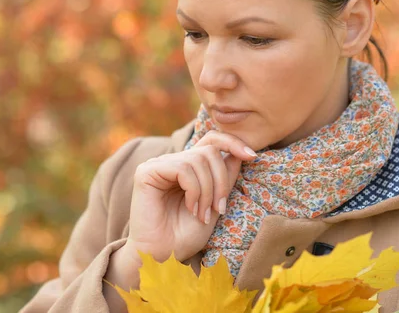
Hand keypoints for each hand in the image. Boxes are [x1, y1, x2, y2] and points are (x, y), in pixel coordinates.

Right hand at [125, 130, 257, 262]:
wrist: (163, 257)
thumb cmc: (185, 235)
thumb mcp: (215, 205)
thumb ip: (224, 179)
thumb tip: (240, 153)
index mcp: (187, 167)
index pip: (211, 140)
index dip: (232, 142)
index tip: (252, 156)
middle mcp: (171, 162)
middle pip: (209, 151)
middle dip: (221, 180)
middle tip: (219, 208)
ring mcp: (158, 165)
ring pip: (198, 159)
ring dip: (207, 190)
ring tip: (202, 214)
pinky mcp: (146, 171)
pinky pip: (182, 168)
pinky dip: (194, 190)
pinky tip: (191, 208)